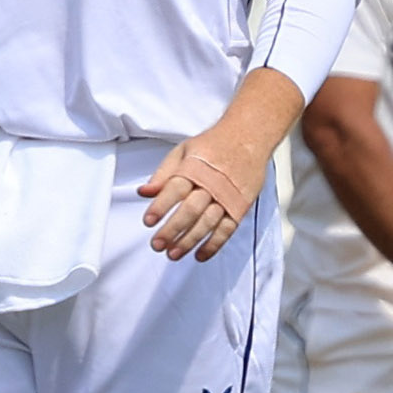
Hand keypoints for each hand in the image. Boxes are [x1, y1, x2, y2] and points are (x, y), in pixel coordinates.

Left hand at [133, 130, 262, 261]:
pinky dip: (214, 244)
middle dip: (172, 229)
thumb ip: (163, 174)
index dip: (160, 206)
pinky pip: (227, 230)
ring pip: (207, 223)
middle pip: (190, 210)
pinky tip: (200, 255)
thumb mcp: (183, 151)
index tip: (148, 221)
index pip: (174, 190)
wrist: (248, 137)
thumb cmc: (213, 145)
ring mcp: (227, 197)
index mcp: (194, 169)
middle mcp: (211, 184)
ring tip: (173, 253)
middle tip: (157, 244)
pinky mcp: (239, 207)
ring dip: (189, 241)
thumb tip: (144, 191)